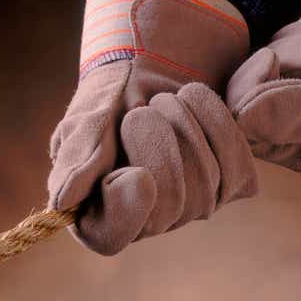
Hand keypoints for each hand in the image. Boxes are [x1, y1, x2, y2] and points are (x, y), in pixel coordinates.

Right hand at [48, 0, 255, 254]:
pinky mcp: (229, 183)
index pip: (114, 235)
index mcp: (99, 211)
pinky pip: (237, 165)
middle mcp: (149, 219)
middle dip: (157, 142)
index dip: (128, 208)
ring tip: (166, 100)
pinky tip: (195, 99)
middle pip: (171, 205)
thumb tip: (64, 202)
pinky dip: (216, 120)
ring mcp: (191, 206)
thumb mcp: (88, 117)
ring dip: (185, 123)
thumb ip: (78, 157)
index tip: (137, 174)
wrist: (155, 65)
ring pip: (208, 183)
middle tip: (142, 109)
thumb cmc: (112, 95)